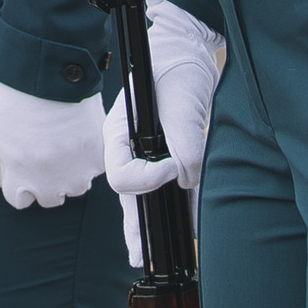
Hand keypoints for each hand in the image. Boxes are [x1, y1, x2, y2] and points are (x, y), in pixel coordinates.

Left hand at [0, 79, 106, 209]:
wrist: (51, 67)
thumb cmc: (16, 90)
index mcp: (20, 173)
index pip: (18, 200)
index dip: (17, 182)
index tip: (20, 167)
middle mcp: (50, 178)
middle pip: (49, 198)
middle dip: (44, 180)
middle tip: (44, 155)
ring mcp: (78, 169)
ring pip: (76, 187)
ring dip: (70, 172)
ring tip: (64, 145)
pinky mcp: (98, 155)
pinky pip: (95, 167)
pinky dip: (89, 156)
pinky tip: (80, 135)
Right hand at [102, 0, 225, 266]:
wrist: (188, 52)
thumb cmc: (177, 69)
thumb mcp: (181, 102)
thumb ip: (185, 142)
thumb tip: (187, 179)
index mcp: (119, 133)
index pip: (123, 174)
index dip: (147, 180)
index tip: (174, 169)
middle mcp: (131, 147)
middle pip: (129, 195)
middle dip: (136, 227)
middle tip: (140, 256)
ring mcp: (148, 152)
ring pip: (147, 197)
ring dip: (152, 225)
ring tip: (152, 256)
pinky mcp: (170, 154)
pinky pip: (169, 188)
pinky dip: (175, 208)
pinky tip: (181, 228)